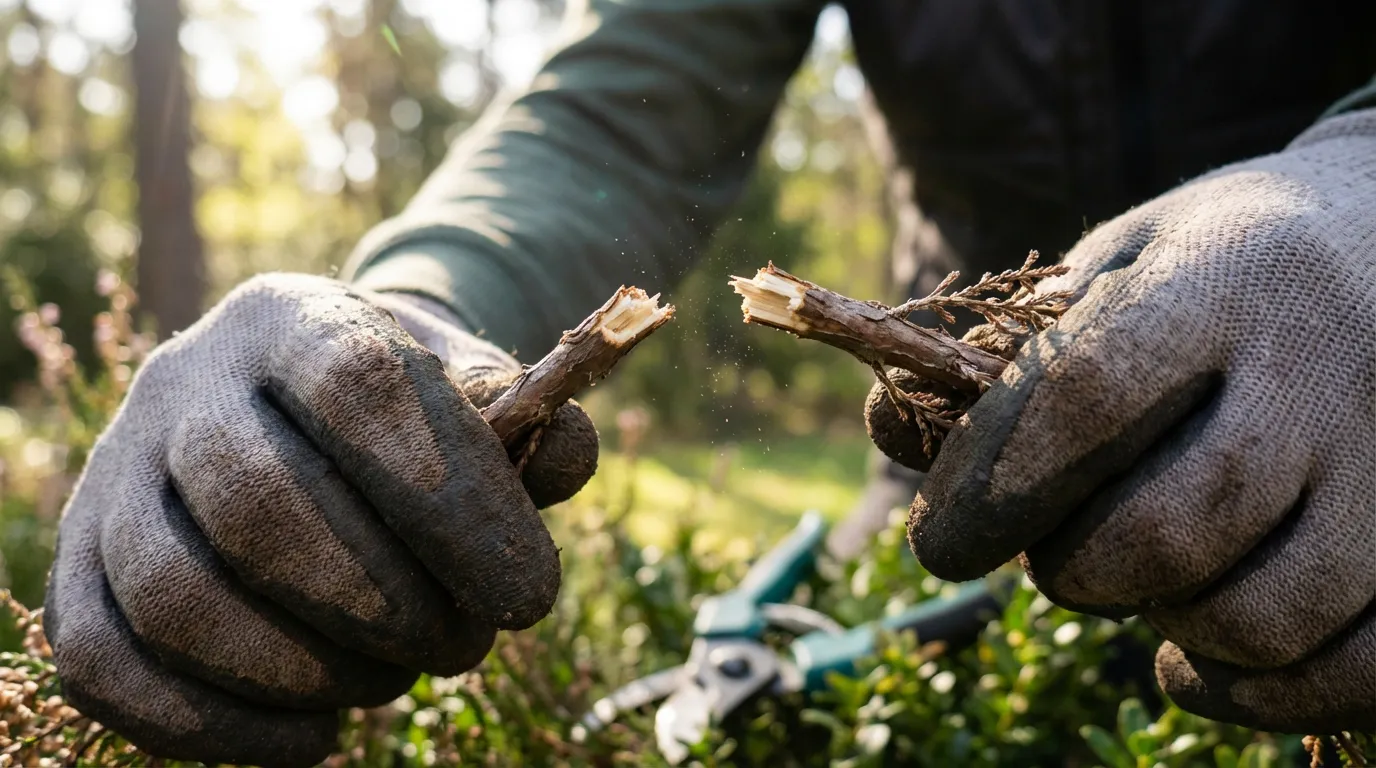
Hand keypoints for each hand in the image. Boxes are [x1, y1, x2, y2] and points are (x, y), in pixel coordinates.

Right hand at [43, 274, 597, 766]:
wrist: (290, 397)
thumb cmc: (406, 413)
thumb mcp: (472, 395)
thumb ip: (529, 425)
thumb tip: (568, 455)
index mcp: (293, 318)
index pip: (360, 391)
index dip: (453, 505)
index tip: (529, 598)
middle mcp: (184, 381)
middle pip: (261, 507)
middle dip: (384, 606)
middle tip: (462, 646)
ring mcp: (113, 471)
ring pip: (177, 595)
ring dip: (305, 671)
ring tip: (391, 679)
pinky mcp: (76, 562)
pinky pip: (107, 662)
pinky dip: (218, 727)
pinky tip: (316, 736)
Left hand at [873, 110, 1375, 732]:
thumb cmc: (1213, 266)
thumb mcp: (1107, 268)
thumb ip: (1001, 353)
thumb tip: (887, 429)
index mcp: (1223, 278)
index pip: (1087, 397)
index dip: (991, 486)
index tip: (936, 545)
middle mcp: (1325, 367)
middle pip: (1174, 527)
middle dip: (1075, 569)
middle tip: (1051, 556)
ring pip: (1261, 615)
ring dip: (1160, 628)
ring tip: (1130, 582)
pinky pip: (1355, 671)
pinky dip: (1255, 696)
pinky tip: (1189, 657)